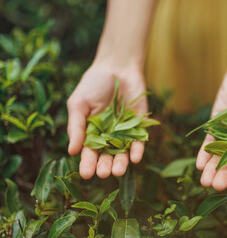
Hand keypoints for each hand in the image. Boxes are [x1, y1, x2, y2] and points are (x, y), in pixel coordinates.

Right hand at [67, 62, 146, 178]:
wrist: (117, 67)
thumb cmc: (94, 84)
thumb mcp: (79, 104)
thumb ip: (76, 126)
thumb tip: (71, 151)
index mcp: (91, 134)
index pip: (89, 153)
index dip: (87, 164)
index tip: (86, 174)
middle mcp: (109, 137)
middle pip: (107, 156)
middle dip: (105, 166)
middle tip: (103, 173)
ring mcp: (126, 132)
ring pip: (124, 152)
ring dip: (121, 163)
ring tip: (118, 171)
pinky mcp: (140, 126)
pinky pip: (140, 141)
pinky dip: (138, 150)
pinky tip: (135, 158)